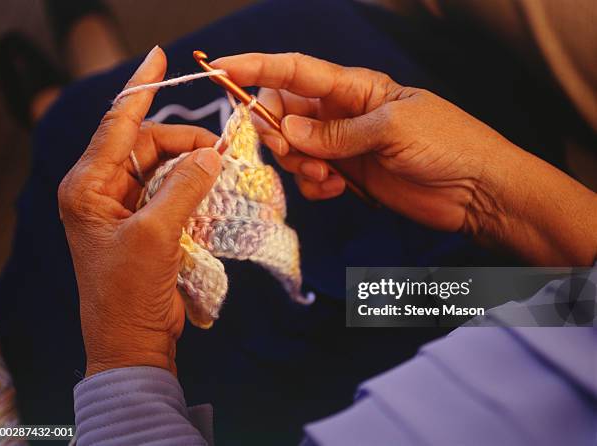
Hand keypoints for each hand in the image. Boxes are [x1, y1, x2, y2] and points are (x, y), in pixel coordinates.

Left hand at [58, 46, 220, 375]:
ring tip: (219, 167)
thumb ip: (184, 187)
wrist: (132, 340)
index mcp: (87, 187)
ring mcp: (122, 207)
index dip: (140, 89)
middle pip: (143, 144)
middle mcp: (100, 190)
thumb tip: (211, 153)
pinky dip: (190, 184)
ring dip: (189, 163)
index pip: (116, 125)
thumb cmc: (130, 291)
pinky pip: (168, 188)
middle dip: (180, 140)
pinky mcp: (143, 222)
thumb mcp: (156, 234)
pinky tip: (210, 184)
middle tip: (218, 148)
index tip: (159, 57)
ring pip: (160, 166)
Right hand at [213, 53, 596, 264]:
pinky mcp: (348, 174)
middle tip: (291, 151)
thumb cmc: (448, 145)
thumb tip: (288, 128)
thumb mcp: (392, 129)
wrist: (477, 191)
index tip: (220, 68)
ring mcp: (343, 145)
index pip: (295, 70)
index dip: (256, 66)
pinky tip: (336, 189)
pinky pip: (311, 176)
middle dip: (277, 132)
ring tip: (330, 177)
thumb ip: (337, 132)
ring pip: (294, 148)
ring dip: (299, 164)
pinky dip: (313, 185)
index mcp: (354, 87)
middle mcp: (342, 113)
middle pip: (284, 111)